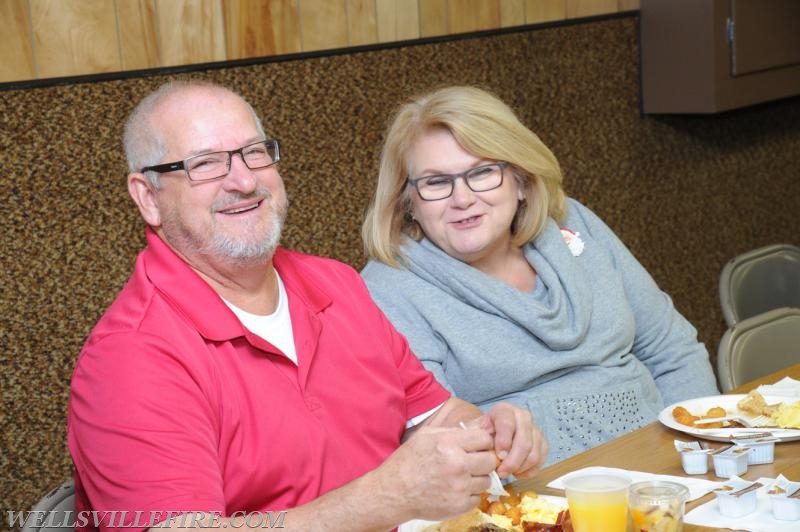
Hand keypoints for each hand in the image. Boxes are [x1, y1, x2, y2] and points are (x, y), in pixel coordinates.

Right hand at [375, 426, 497, 520]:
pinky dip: (469, 495)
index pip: (485, 439)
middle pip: (490, 460)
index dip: (482, 443)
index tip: (476, 448)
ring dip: (477, 479)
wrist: (394, 492)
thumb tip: (478, 430)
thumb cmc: (408, 462)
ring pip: (486, 480)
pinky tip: (455, 490)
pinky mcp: (459, 505)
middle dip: (483, 461)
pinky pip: (477, 497)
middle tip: (471, 463)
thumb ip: (453, 432)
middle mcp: (457, 464)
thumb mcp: (426, 436)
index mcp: (449, 443)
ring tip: (460, 478)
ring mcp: (460, 487)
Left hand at [463, 402, 547, 478]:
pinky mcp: (543, 444)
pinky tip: (516, 473)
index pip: (507, 424)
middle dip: (512, 462)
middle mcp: (523, 416)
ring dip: (520, 468)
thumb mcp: (475, 431)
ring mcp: (535, 430)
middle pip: (524, 442)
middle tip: (501, 472)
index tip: (498, 456)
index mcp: (504, 410)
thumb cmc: (482, 433)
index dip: (503, 442)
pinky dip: (528, 471)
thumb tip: (483, 450)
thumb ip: (477, 438)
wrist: (491, 433)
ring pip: (534, 454)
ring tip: (506, 472)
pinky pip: (540, 461)